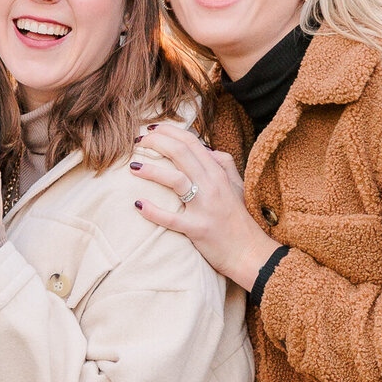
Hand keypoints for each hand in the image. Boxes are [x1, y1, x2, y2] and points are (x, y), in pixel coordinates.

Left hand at [130, 119, 272, 291]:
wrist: (249, 252)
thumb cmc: (239, 219)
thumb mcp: (237, 186)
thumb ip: (224, 164)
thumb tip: (206, 148)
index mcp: (218, 173)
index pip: (191, 143)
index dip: (169, 132)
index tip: (150, 129)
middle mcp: (212, 185)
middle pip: (180, 153)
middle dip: (155, 143)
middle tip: (137, 142)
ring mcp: (205, 207)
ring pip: (176, 180)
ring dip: (151, 170)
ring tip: (133, 167)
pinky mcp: (197, 229)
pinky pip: (172, 218)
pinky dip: (153, 211)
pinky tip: (138, 204)